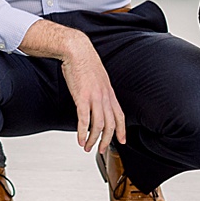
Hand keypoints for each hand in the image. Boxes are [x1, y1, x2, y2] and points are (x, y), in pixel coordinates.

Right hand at [56, 33, 127, 153]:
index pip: (120, 115)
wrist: (76, 50)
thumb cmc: (85, 62)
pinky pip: (85, 120)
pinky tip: (80, 139)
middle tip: (101, 150)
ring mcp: (94, 98)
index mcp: (109, 92)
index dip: (122, 130)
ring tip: (87, 147)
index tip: (122, 140)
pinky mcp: (82, 97)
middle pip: (110, 124)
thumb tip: (97, 99)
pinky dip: (83, 132)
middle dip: (106, 140)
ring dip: (93, 139)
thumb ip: (99, 90)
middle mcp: (104, 97)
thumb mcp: (97, 78)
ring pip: (98, 125)